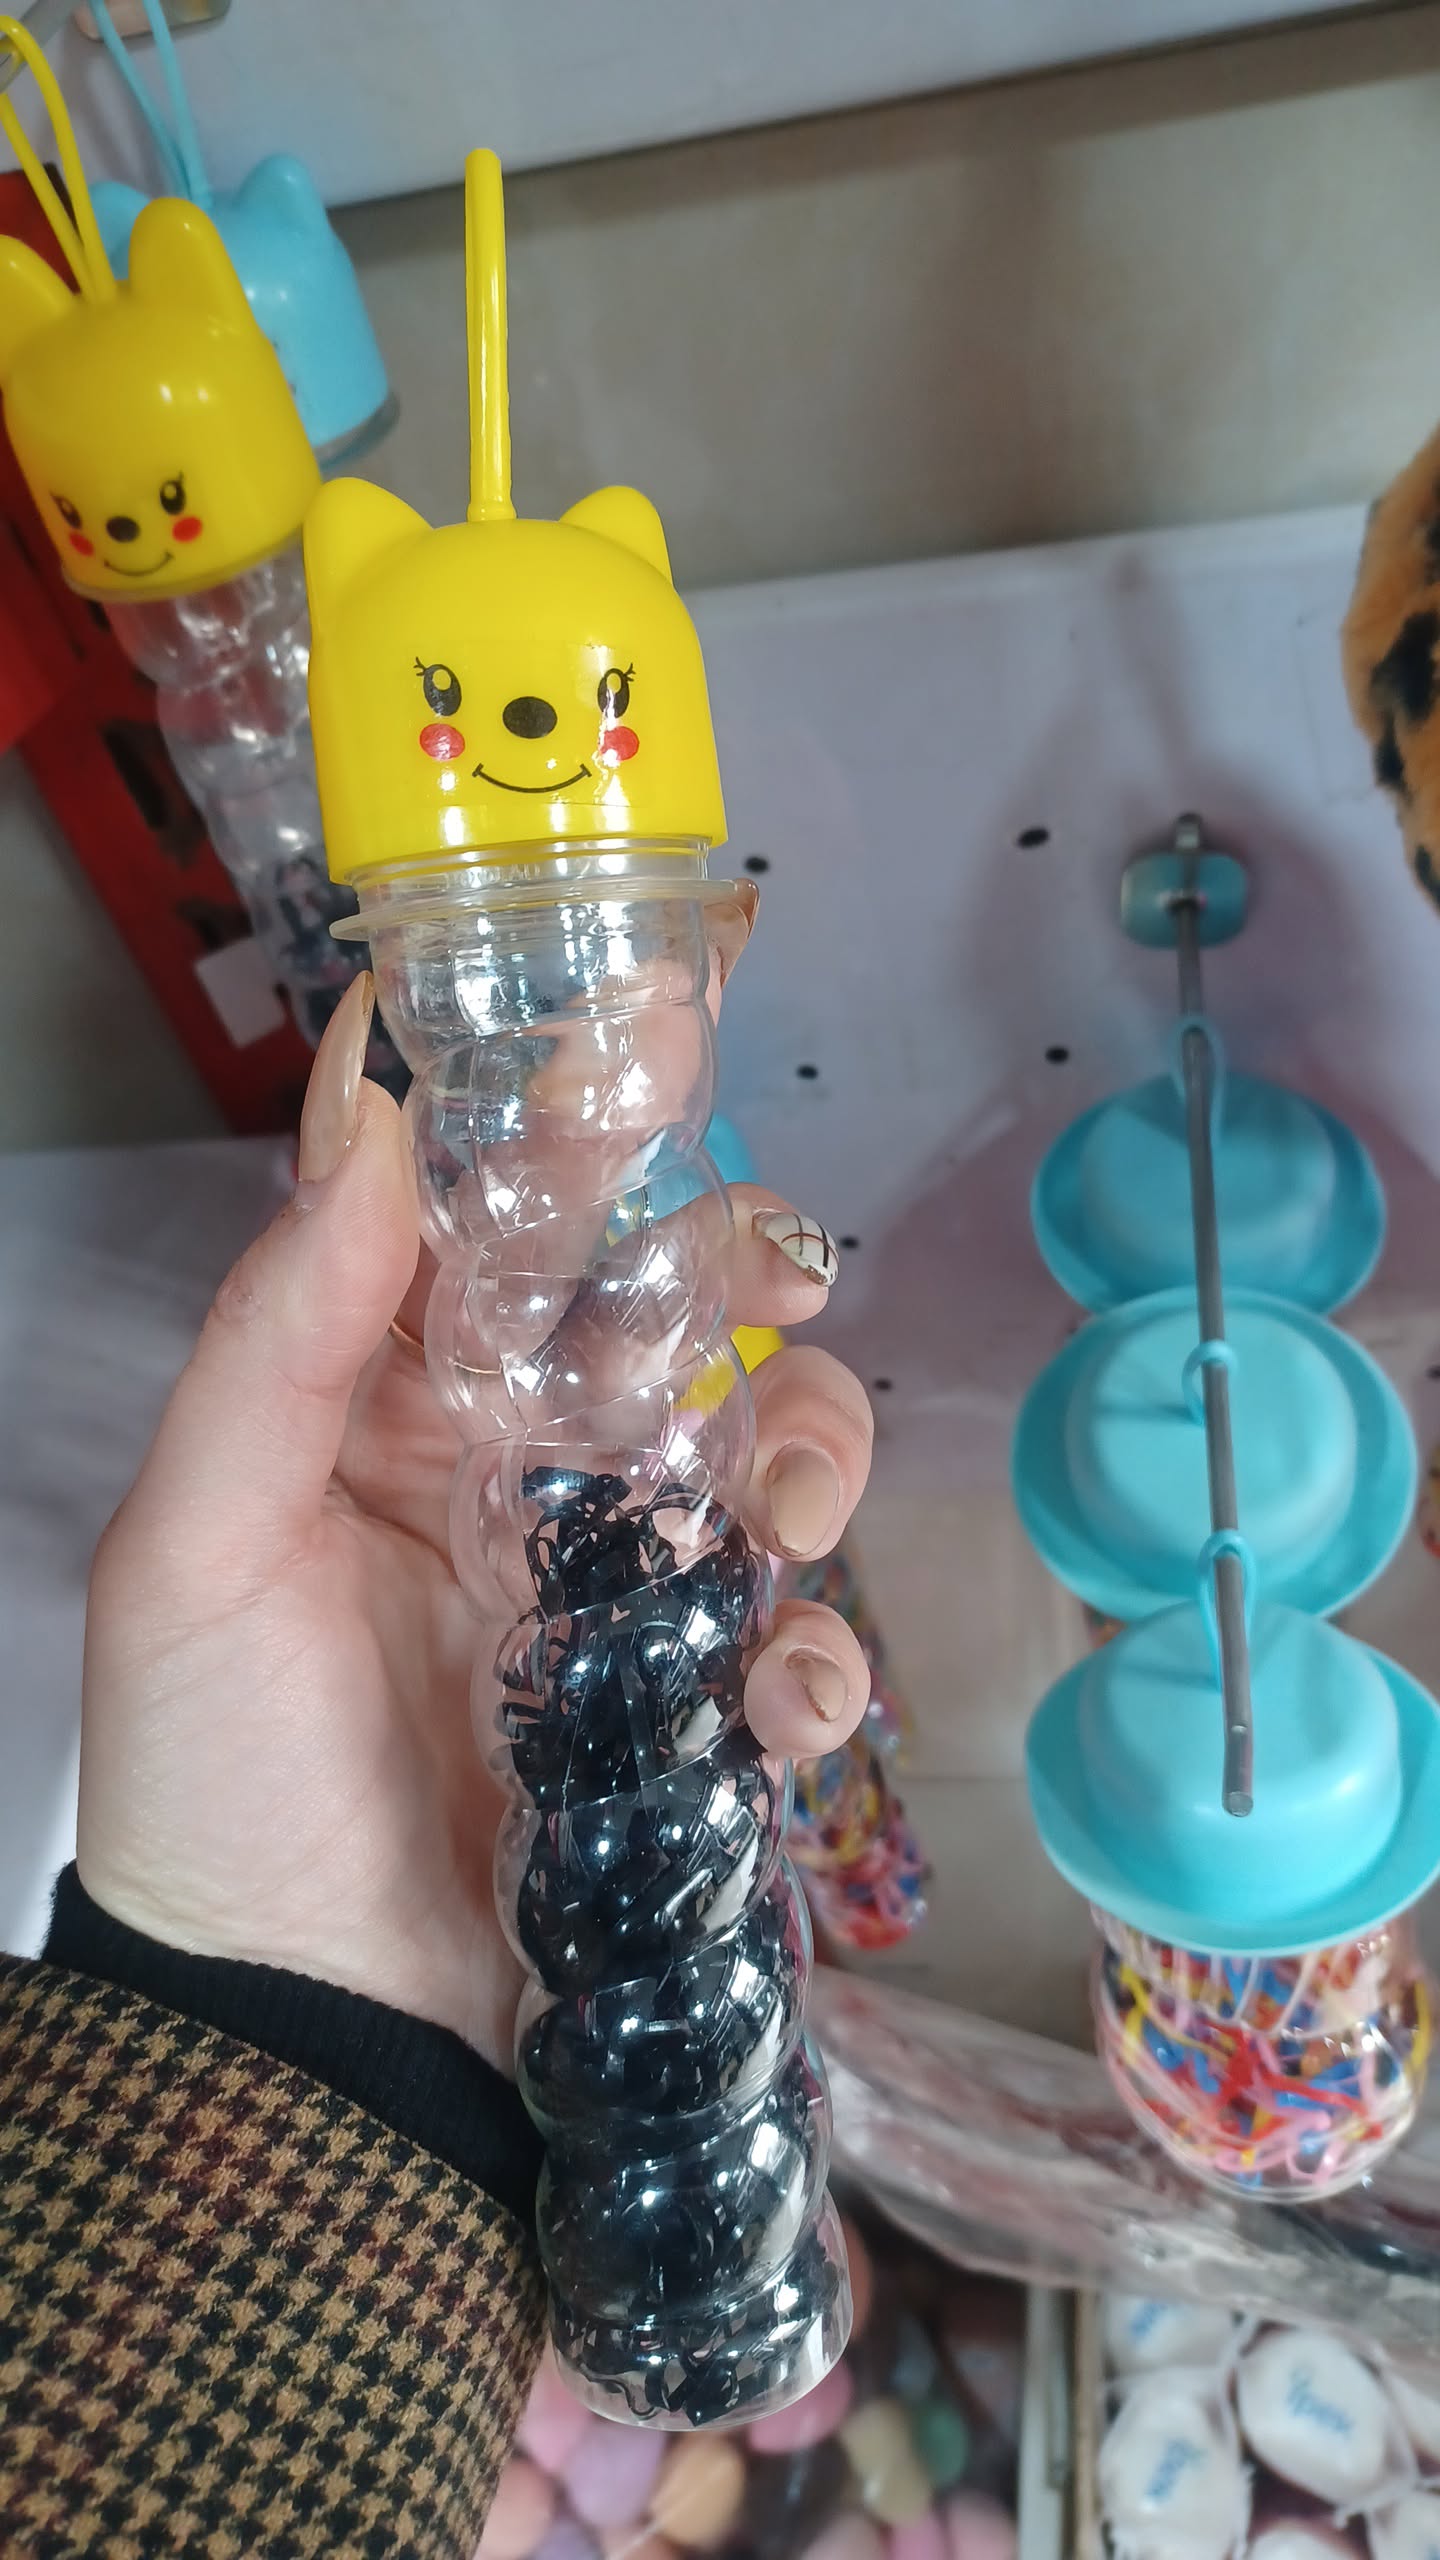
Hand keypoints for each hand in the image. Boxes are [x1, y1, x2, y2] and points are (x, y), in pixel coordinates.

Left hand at [79, 974, 874, 2070]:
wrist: (297, 2037)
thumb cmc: (214, 1781)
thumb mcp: (192, 1553)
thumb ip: (275, 1339)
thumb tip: (366, 1115)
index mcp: (390, 1408)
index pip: (497, 1228)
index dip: (580, 1123)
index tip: (662, 1029)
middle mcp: (512, 1474)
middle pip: (660, 1319)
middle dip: (739, 1271)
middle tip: (787, 1267)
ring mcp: (610, 1593)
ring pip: (756, 1456)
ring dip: (814, 1445)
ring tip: (802, 1505)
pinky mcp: (683, 1712)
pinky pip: (789, 1645)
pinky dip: (820, 1658)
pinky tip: (786, 1703)